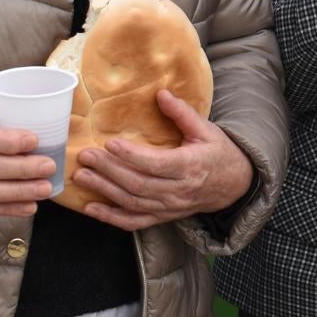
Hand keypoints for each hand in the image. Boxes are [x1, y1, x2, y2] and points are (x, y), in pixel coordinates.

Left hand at [73, 89, 254, 231]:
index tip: (110, 144)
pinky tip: (91, 208)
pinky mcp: (163, 216)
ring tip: (82, 176)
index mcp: (191, 166)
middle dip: (109, 170)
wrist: (234, 185)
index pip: (156, 164)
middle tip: (86, 156)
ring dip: (105, 190)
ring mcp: (170, 207)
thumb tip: (161, 94)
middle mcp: (179, 190)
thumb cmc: (219, 154)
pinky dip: (111, 217)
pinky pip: (134, 222)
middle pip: (138, 183)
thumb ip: (182, 113)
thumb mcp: (206, 130)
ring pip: (132, 202)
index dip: (132, 156)